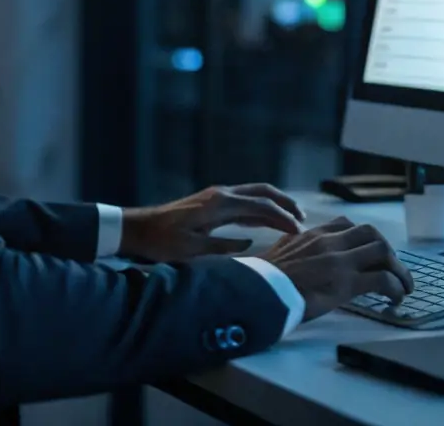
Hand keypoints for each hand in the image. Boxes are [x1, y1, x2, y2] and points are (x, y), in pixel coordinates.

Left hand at [119, 183, 304, 261]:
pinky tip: (267, 221)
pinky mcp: (212, 203)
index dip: (282, 218)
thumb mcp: (193, 251)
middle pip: (262, 191)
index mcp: (220, 203)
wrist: (139, 229)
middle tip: (304, 219)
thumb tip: (251, 245)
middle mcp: (221, 194)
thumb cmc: (163, 242)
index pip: (260, 206)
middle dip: (285, 203)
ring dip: (274, 204)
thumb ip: (224, 247)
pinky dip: (260, 208)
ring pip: (254, 194)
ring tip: (293, 219)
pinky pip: (244, 201)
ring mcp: (217, 196)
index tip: (298, 231)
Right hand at [259, 216, 413, 321]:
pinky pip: (382, 279)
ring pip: (382, 250)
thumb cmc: (263, 280)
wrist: (257, 293)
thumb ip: (294, 250)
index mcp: (311, 234)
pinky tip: (396, 298)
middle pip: (371, 233)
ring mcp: (339, 260)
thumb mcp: (279, 254)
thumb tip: (298, 258)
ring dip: (398, 268)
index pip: (346, 224)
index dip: (362, 238)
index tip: (367, 253)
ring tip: (403, 285)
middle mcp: (328, 241)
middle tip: (391, 268)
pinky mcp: (346, 282)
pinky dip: (395, 287)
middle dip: (386, 250)